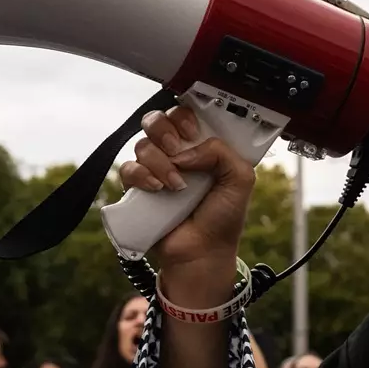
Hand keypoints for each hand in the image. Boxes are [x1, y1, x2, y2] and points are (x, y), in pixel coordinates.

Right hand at [118, 105, 256, 302]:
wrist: (202, 252)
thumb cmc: (223, 218)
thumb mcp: (240, 179)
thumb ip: (222, 152)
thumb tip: (185, 151)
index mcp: (202, 147)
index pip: (185, 114)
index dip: (185, 116)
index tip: (193, 131)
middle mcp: (177, 154)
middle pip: (157, 121)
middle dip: (165, 130)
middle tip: (177, 149)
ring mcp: (156, 170)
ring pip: (143, 144)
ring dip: (160, 161)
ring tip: (176, 185)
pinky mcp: (138, 188)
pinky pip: (128, 168)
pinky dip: (141, 175)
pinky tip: (157, 188)